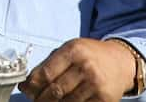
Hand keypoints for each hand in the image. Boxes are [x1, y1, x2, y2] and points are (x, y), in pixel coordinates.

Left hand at [19, 38, 135, 101]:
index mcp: (73, 51)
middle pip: (55, 90)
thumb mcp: (70, 50)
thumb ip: (50, 63)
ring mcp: (95, 85)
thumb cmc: (89, 55)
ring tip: (46, 101)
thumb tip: (28, 82)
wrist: (120, 62)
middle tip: (34, 99)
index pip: (46, 73)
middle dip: (40, 98)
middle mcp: (85, 67)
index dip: (33, 84)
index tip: (25, 88)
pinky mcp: (104, 99)